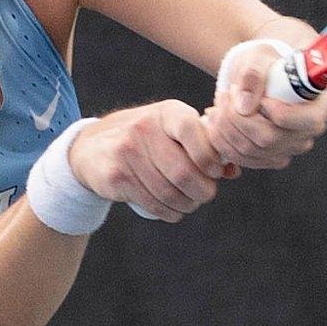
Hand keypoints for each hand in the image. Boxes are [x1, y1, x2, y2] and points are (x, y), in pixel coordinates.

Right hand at [73, 101, 226, 223]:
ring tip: (189, 203)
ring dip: (187, 205)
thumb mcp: (173, 131)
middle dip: (203, 191)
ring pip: (170, 193)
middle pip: (185, 172)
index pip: (194, 132)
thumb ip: (204, 146)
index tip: (214, 171)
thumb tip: (232, 171)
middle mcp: (145, 128)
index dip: (211, 158)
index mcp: (167, 112)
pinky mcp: (116, 176)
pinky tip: (173, 209)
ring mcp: (127, 152)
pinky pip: (153, 204)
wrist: (93, 148)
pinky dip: (170, 213)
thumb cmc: (148, 140)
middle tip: (205, 194)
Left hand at [203, 37, 326, 172]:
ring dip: (225, 129)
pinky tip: (215, 123)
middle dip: (238, 118)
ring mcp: (287, 149)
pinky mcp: (268, 157)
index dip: (280, 113)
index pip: (308, 121)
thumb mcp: (261, 56)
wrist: (262, 76)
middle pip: (270, 139)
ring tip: (216, 107)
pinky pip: (242, 159)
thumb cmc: (268, 63)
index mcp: (319, 105)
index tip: (261, 97)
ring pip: (251, 151)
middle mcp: (306, 132)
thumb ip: (254, 74)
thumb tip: (244, 106)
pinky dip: (222, 142)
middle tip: (224, 95)